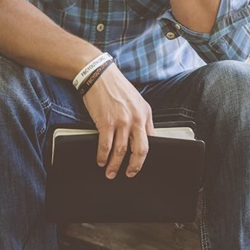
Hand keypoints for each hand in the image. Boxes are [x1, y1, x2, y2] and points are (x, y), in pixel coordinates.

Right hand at [82, 64, 154, 178]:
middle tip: (129, 174)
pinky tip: (100, 161)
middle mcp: (136, 119)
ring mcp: (121, 122)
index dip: (145, 155)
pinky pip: (105, 145)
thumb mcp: (137, 101)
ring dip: (115, 165)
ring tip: (110, 172)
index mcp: (146, 114)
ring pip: (121, 151)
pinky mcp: (105, 123)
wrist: (99, 75)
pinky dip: (102, 156)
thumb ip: (142, 118)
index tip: (139, 163)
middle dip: (134, 166)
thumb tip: (144, 136)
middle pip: (140, 150)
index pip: (150, 140)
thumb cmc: (117, 87)